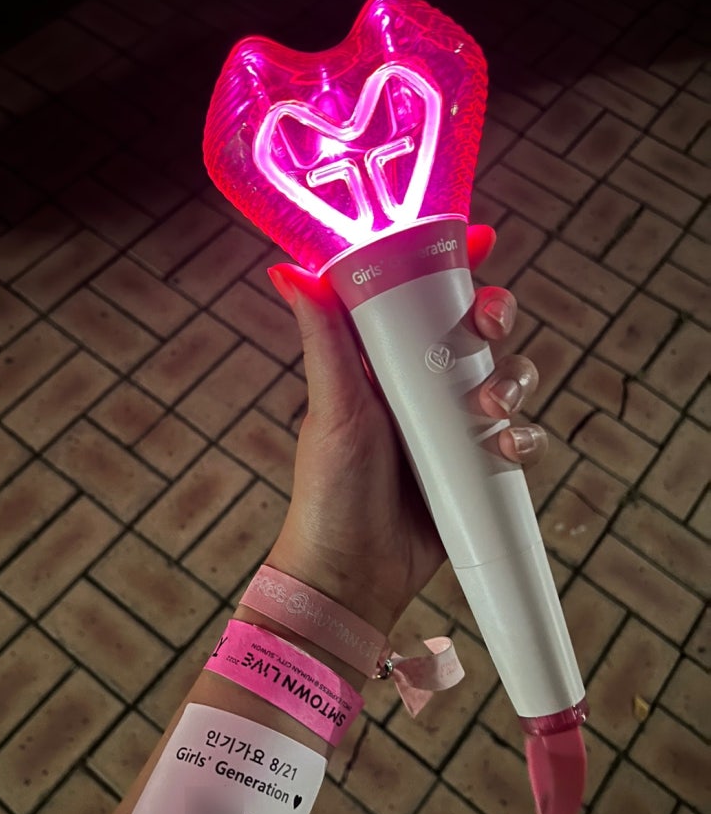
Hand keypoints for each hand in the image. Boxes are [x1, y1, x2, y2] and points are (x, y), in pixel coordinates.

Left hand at [265, 226, 547, 634]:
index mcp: (386, 364)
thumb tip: (289, 270)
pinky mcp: (478, 468)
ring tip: (492, 407)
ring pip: (508, 380)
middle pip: (478, 333)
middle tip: (490, 328)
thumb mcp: (331, 408)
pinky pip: (519, 438)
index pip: (424, 300)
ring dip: (515, 381)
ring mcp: (454, 428)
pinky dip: (525, 438)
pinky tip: (508, 449)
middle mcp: (424, 388)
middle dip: (496, 320)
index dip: (456, 268)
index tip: (481, 242)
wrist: (353, 572)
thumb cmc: (330, 488)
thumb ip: (323, 340)